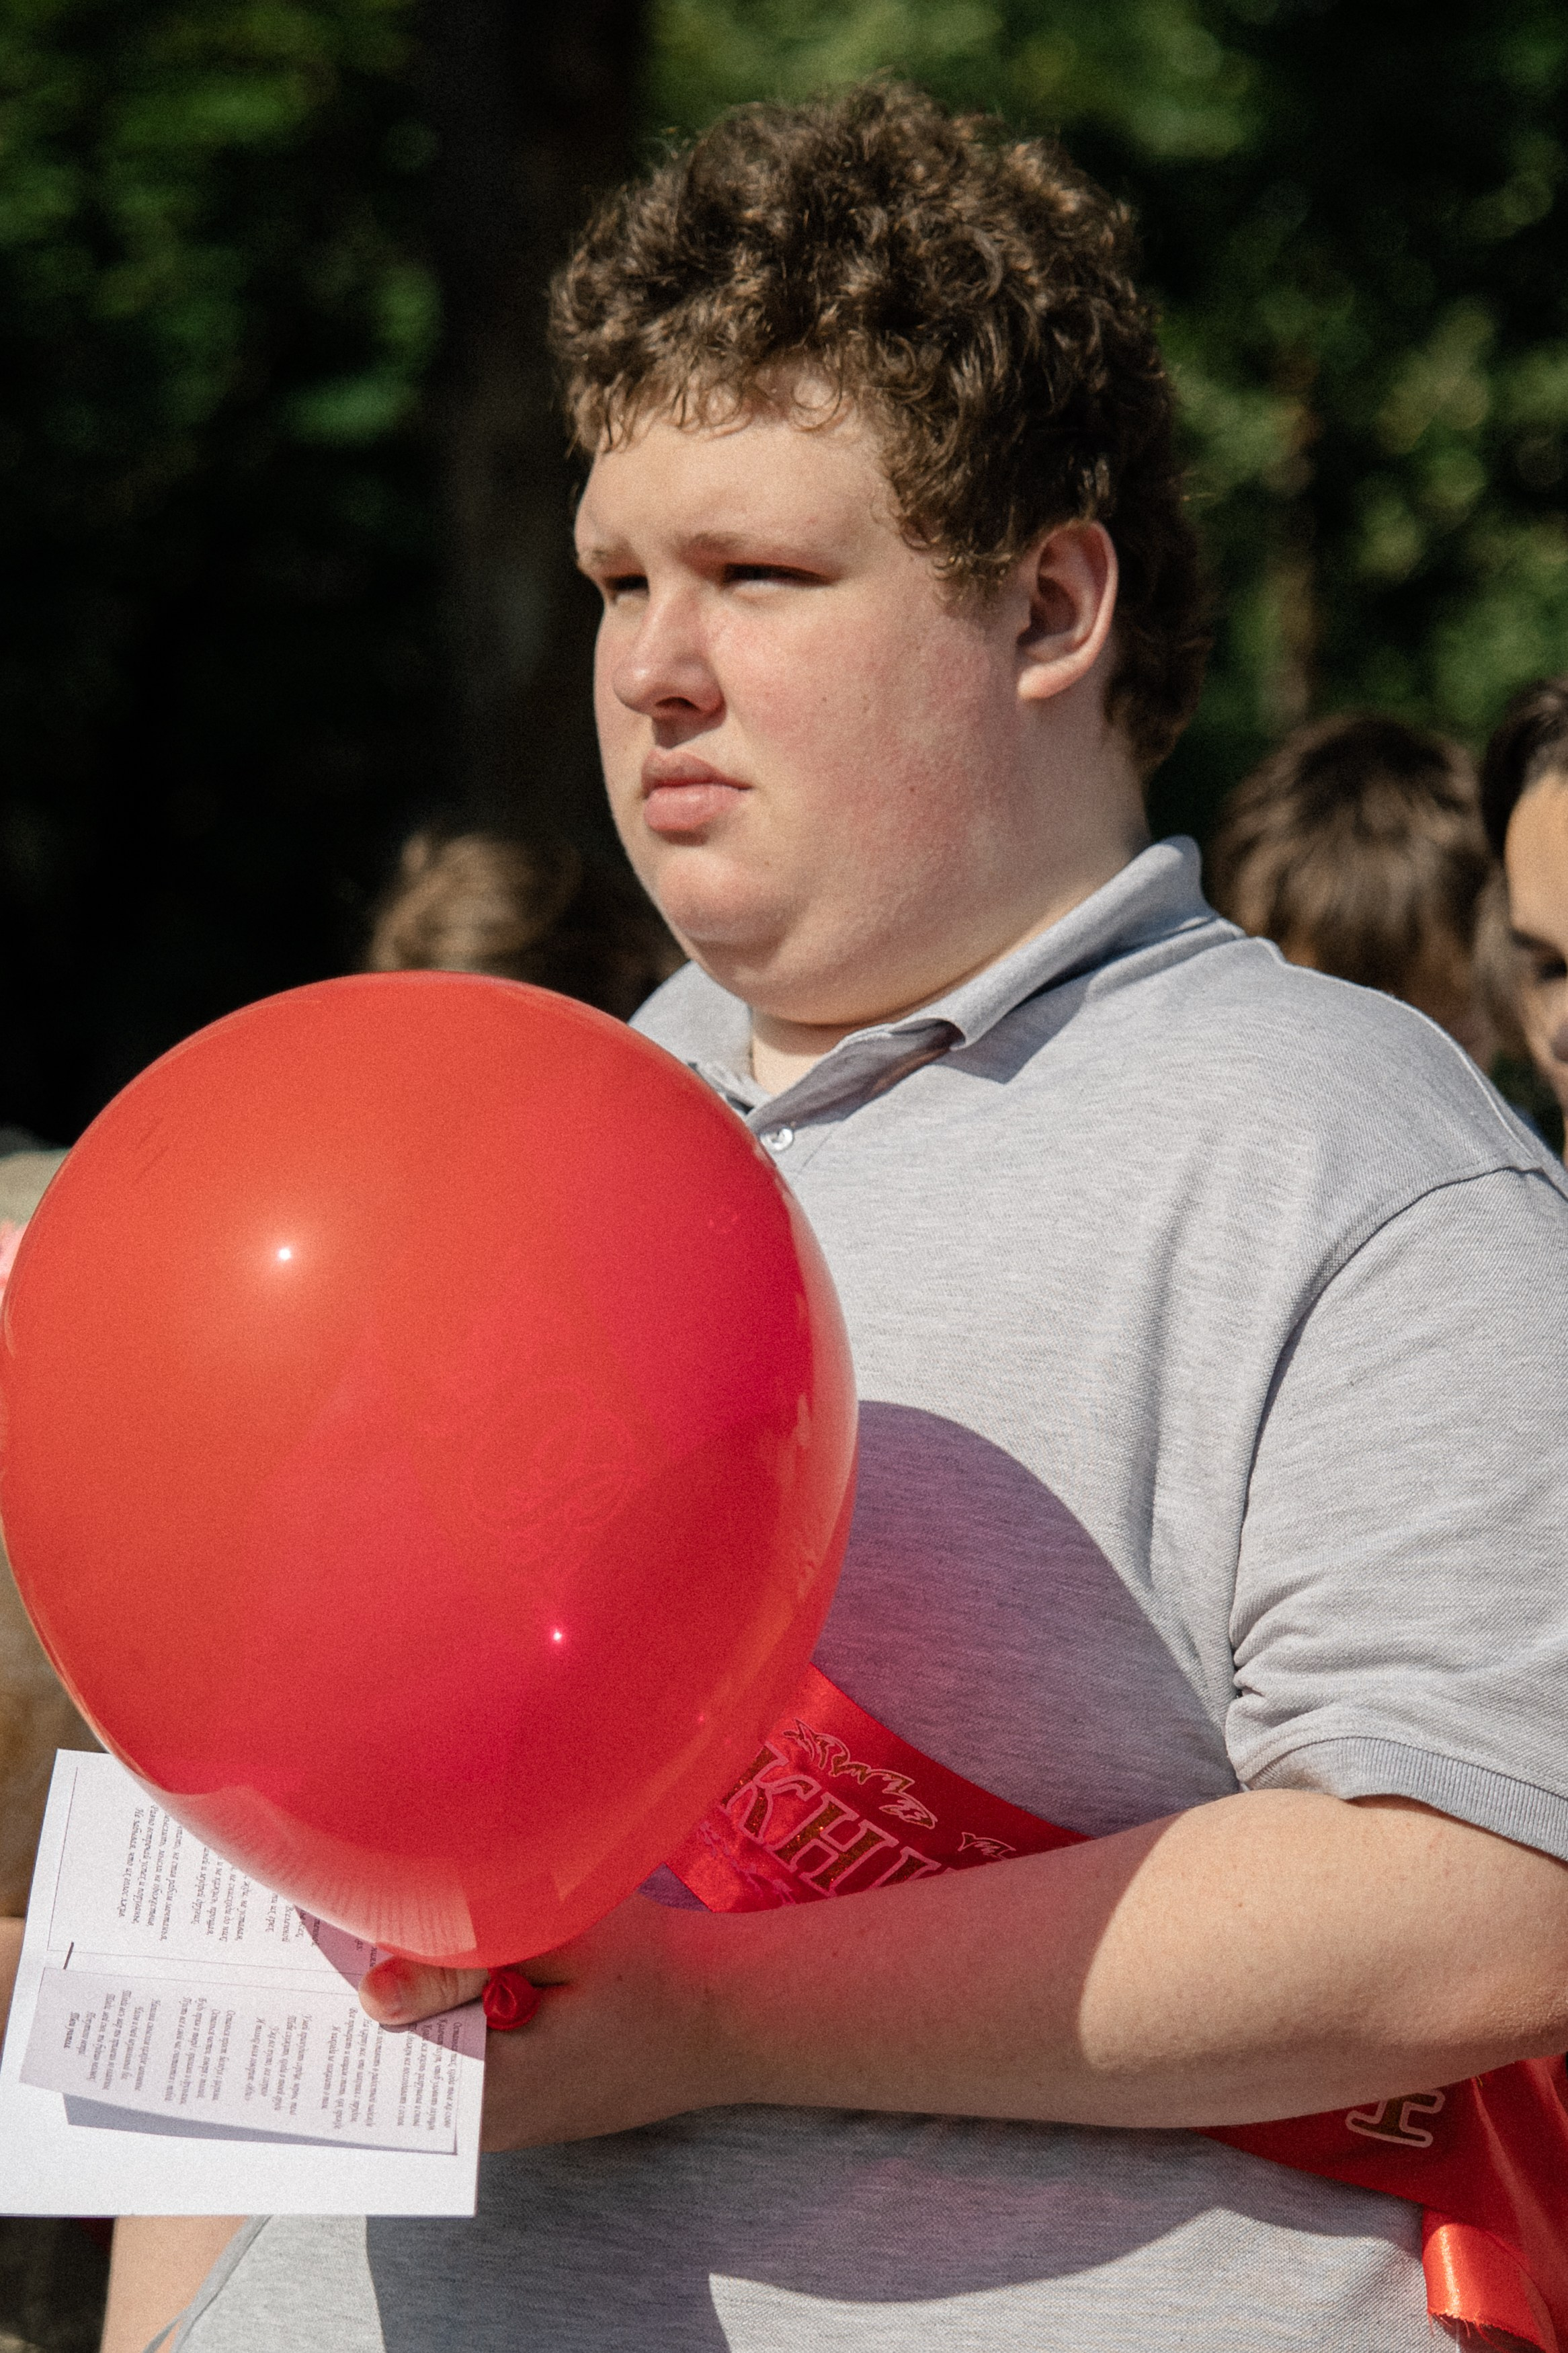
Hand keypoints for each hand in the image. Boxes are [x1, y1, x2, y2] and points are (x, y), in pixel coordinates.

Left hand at [359, 1895, 735, 2151]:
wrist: (734, 2016)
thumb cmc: (652, 1967)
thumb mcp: (561, 1942)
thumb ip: (463, 1966)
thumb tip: (369, 1994)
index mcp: (491, 2090)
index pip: (386, 2061)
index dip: (345, 2007)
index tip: (312, 1955)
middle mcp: (493, 2125)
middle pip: (402, 2067)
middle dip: (373, 2005)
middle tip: (340, 1930)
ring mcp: (517, 2121)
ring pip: (436, 2066)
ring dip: (416, 2011)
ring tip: (385, 1938)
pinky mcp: (537, 2104)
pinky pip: (472, 2067)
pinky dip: (456, 2022)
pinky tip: (454, 1968)